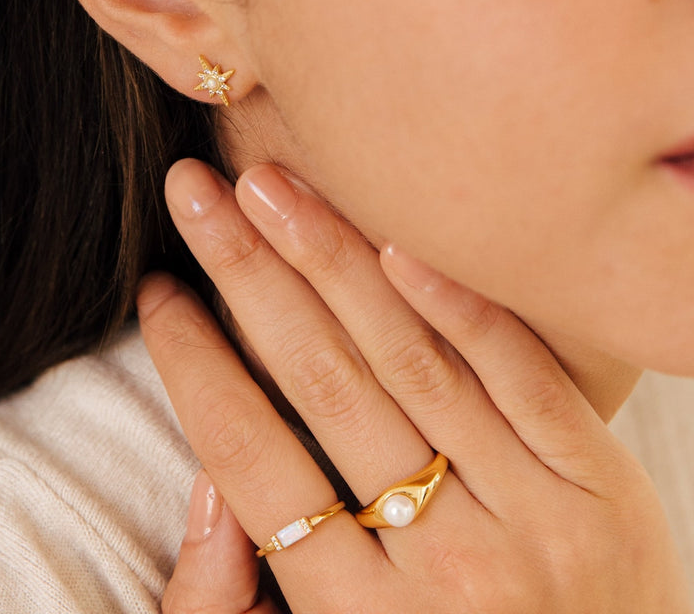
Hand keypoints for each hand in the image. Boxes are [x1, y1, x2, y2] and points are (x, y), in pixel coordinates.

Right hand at [140, 160, 690, 612]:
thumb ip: (231, 609)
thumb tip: (205, 491)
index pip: (249, 458)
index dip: (194, 363)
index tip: (156, 289)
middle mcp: (446, 572)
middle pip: (322, 386)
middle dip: (246, 272)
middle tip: (196, 195)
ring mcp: (533, 524)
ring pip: (411, 363)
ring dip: (330, 260)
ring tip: (270, 187)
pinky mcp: (603, 491)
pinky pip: (524, 377)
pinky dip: (457, 303)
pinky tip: (394, 241)